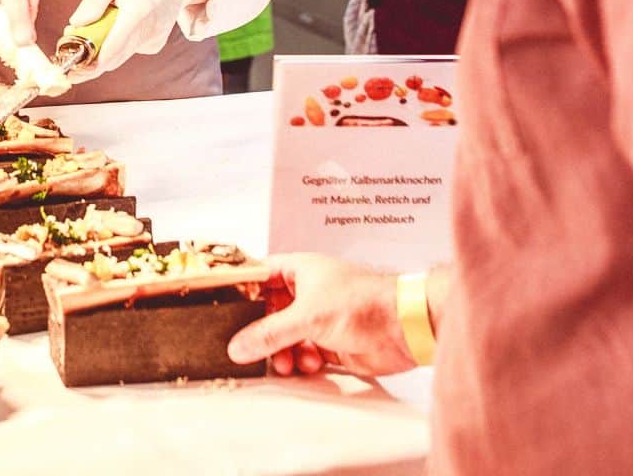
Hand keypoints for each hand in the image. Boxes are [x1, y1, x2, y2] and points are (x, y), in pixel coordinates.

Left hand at [66, 0, 198, 75]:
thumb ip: (92, 2)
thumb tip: (75, 25)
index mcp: (138, 12)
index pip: (114, 46)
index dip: (92, 62)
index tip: (74, 70)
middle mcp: (149, 31)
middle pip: (114, 58)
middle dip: (90, 61)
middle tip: (70, 57)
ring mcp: (154, 40)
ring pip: (120, 56)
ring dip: (103, 51)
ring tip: (95, 30)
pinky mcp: (155, 45)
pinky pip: (128, 51)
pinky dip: (117, 45)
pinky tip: (119, 26)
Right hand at [226, 253, 415, 377]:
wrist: (405, 328)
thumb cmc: (365, 303)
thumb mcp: (307, 317)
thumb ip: (269, 333)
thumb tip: (239, 345)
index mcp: (300, 270)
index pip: (260, 275)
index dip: (244, 291)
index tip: (227, 310)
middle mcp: (309, 292)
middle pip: (271, 312)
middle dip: (264, 332)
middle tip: (255, 348)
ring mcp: (320, 318)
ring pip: (287, 337)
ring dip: (284, 351)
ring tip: (288, 362)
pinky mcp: (332, 342)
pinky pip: (305, 353)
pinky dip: (304, 361)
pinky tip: (313, 362)